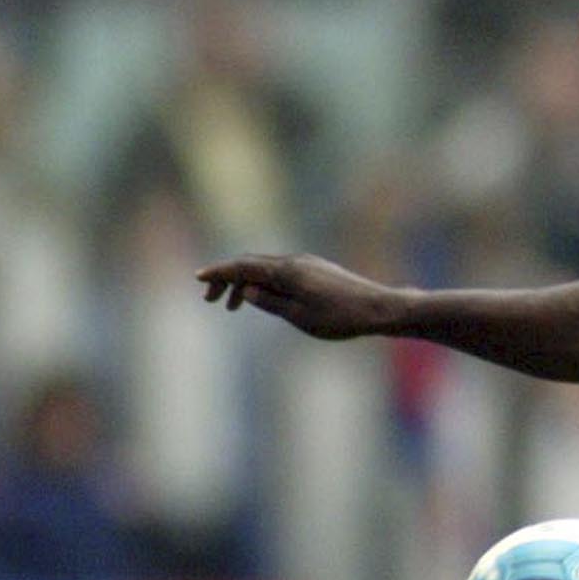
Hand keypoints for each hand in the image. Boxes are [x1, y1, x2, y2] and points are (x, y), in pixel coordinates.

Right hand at [197, 253, 401, 340]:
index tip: (198, 279)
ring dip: (245, 283)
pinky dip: (263, 282)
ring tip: (232, 306)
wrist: (379, 309)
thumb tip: (245, 290)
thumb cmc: (340, 318)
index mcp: (287, 271)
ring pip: (266, 267)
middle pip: (251, 263)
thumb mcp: (299, 316)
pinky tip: (261, 298)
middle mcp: (295, 261)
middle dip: (227, 279)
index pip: (244, 266)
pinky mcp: (317, 270)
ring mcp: (308, 264)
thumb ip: (270, 302)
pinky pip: (281, 271)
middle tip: (211, 301)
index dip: (219, 272)